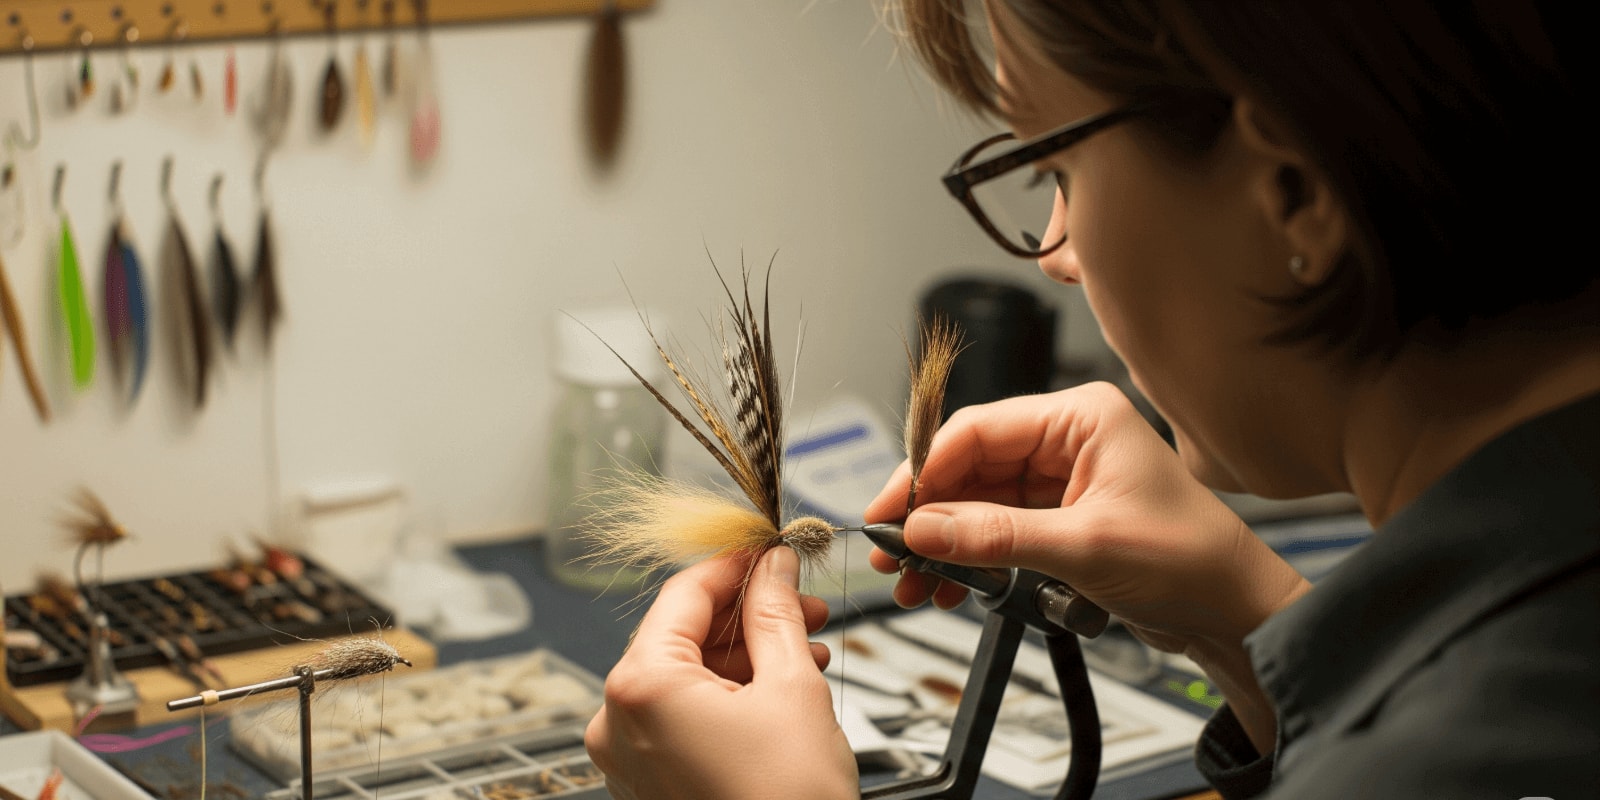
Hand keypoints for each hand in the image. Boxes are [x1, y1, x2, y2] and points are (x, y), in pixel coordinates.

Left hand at [585, 547, 858, 799]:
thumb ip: (776, 614)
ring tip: (804, 642)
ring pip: (684, 675)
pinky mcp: (649, 783)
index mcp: (640, 686)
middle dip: (747, 613)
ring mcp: (628, 758)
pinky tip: (777, 683)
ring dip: (744, 653)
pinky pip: (681, 716)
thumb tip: (774, 568)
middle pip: (681, 634)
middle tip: (800, 598)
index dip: (735, 564)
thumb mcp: (792, 688)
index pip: (684, 593)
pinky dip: (726, 694)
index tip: (770, 550)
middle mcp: (617, 721)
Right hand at [864, 382, 1308, 658]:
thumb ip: (996, 536)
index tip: (888, 512)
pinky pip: (995, 529)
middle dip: (926, 513)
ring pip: (976, 501)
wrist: (1236, 613)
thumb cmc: (1192, 562)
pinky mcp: (1060, 518)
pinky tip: (946, 584)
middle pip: (969, 465)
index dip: (923, 472)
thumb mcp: (1085, 548)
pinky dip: (968, 557)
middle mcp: (1067, 439)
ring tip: (912, 581)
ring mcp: (1062, 479)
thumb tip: (923, 529)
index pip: (978, 429)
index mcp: (1081, 417)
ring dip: (942, 541)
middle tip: (890, 552)